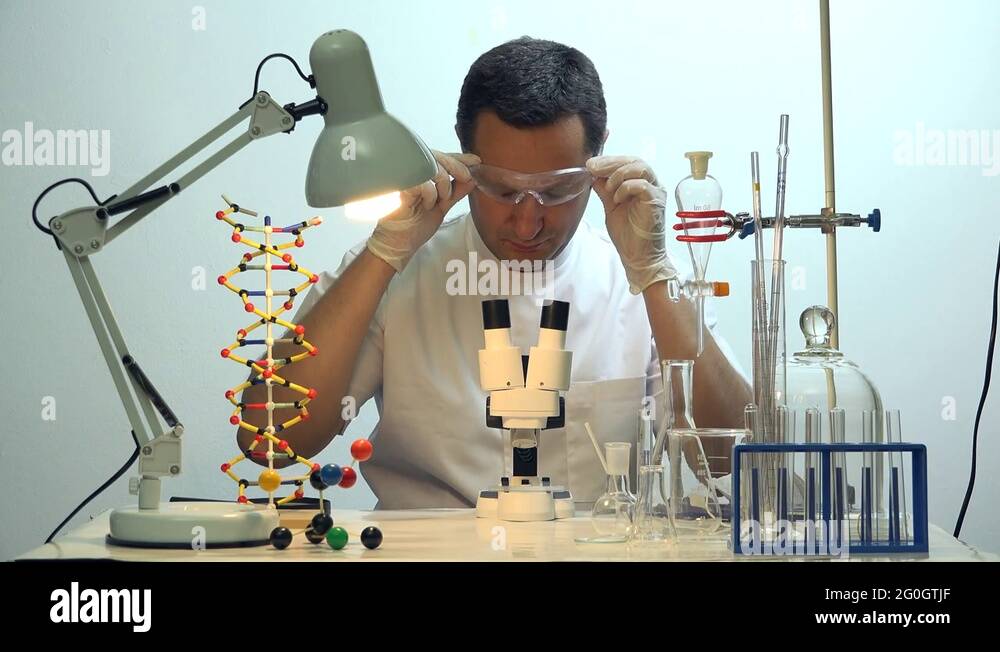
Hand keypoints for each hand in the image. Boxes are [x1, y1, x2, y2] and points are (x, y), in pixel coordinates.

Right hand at [367, 150, 480, 271]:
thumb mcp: (443, 206)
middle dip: (456, 166)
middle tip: (466, 177)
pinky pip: (422, 182)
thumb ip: (456, 192)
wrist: (399, 243)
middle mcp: (411, 172)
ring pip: (430, 165)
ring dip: (443, 182)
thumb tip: (473, 178)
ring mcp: (403, 178)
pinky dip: (430, 193)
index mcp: (421, 174)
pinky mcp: (399, 188)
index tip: (476, 161)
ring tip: (441, 198)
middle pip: (436, 156)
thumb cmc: (415, 225)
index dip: (459, 158)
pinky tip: (428, 204)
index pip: (441, 158)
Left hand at [587, 155, 676, 293]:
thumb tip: (593, 174)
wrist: (638, 257)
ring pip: (640, 167)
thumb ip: (605, 190)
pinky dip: (626, 188)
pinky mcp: (656, 202)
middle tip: (593, 167)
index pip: (627, 162)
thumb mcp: (611, 206)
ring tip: (608, 189)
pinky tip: (617, 199)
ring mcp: (656, 192)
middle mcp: (652, 185)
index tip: (590, 163)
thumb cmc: (628, 235)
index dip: (609, 160)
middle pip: (634, 160)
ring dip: (619, 175)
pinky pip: (642, 185)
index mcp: (641, 184)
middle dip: (611, 162)